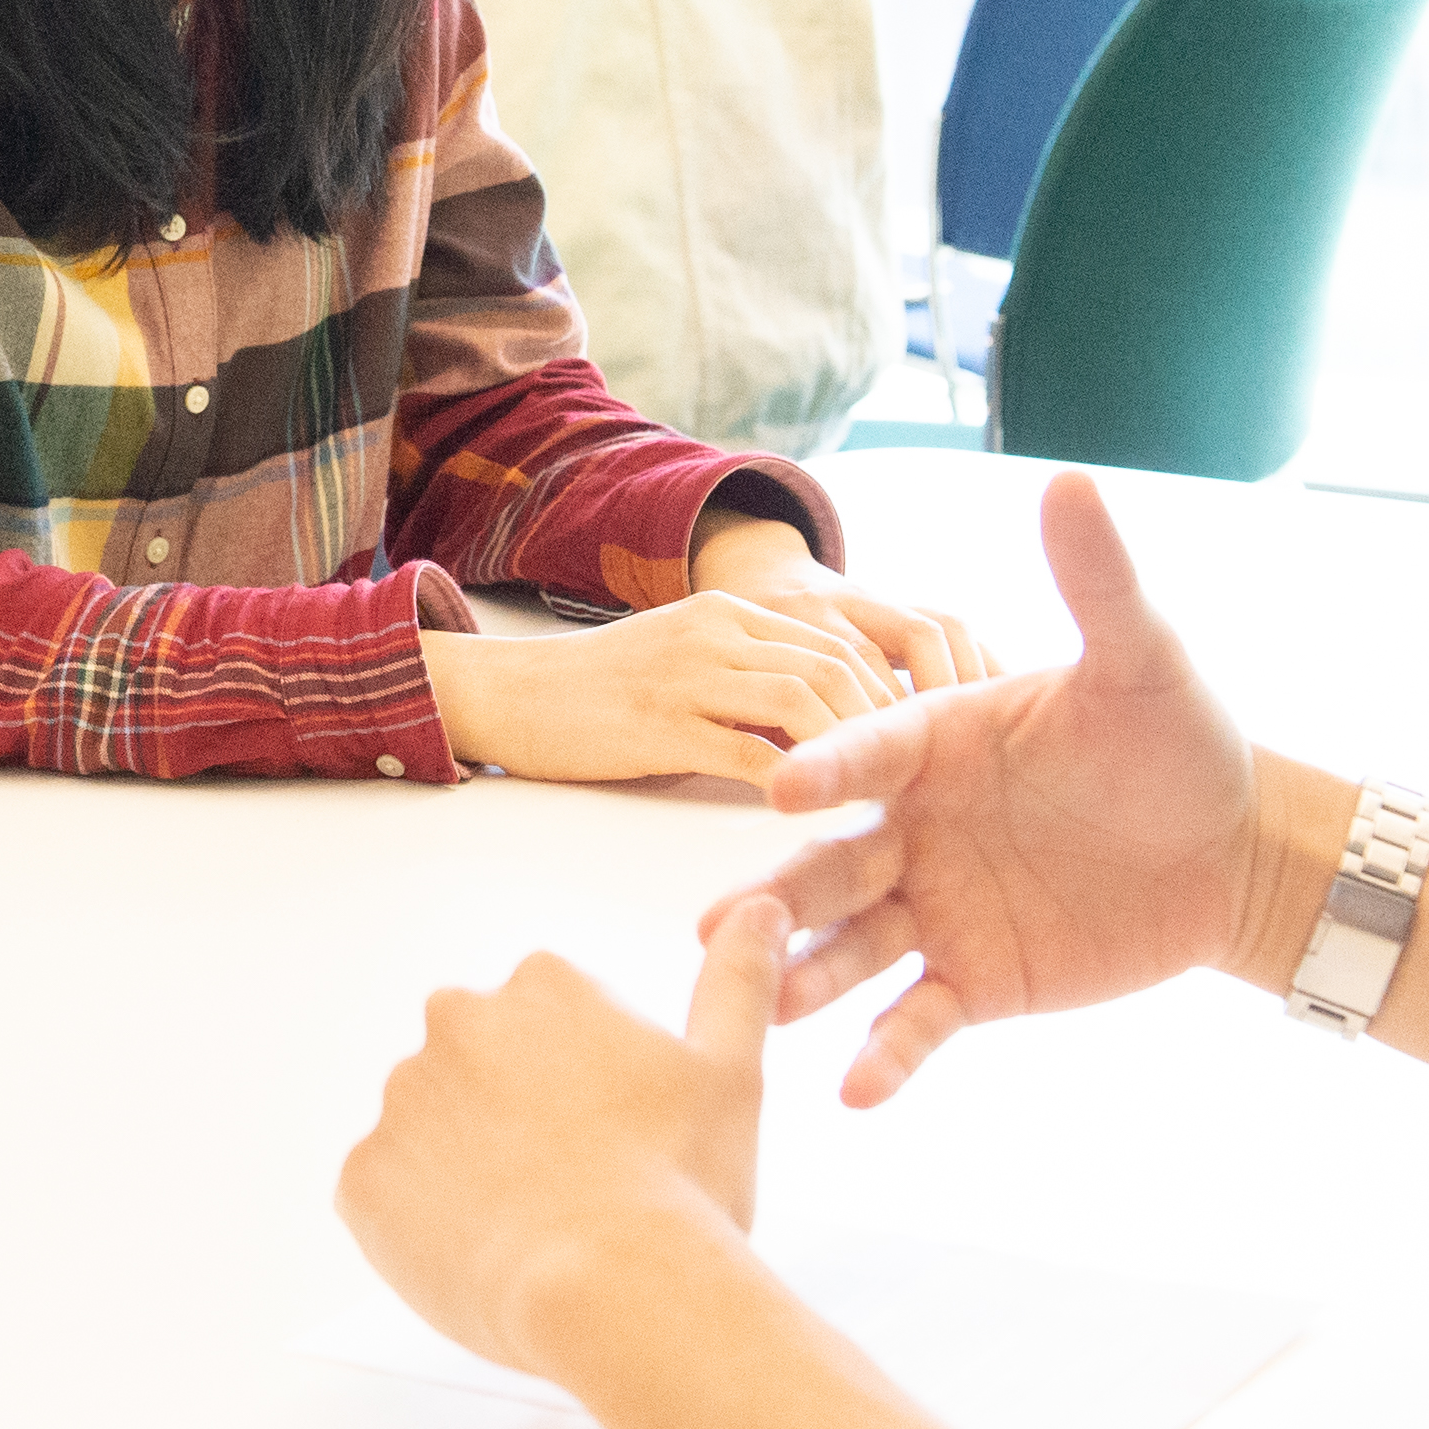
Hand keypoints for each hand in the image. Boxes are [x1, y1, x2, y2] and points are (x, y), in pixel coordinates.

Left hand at [335, 902, 785, 1375]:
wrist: (617, 1287)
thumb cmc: (682, 1182)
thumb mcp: (731, 1071)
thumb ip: (737, 980)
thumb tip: (763, 908)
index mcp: (541, 984)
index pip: (550, 1028)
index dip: (589, 1093)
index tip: (618, 1138)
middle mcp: (455, 1020)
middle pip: (482, 1074)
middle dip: (516, 1121)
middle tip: (576, 1188)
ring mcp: (400, 1100)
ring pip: (432, 1136)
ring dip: (468, 1172)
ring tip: (536, 1232)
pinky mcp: (361, 1178)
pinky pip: (386, 1200)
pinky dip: (424, 1228)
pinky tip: (483, 1257)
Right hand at [422, 587, 905, 785]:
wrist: (508, 693)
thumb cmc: (599, 691)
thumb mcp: (684, 661)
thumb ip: (749, 678)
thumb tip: (824, 726)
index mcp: (728, 612)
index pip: (836, 640)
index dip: (888, 689)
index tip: (920, 742)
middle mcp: (715, 631)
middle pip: (833, 665)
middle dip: (887, 722)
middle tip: (920, 779)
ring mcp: (688, 675)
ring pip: (801, 701)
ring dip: (850, 751)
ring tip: (881, 799)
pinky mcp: (660, 726)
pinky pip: (747, 753)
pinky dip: (793, 785)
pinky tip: (816, 816)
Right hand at [704, 469, 1304, 1105]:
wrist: (1234, 850)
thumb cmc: (1179, 741)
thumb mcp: (1141, 658)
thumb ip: (1097, 581)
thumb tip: (1071, 479)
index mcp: (933, 745)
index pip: (865, 755)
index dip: (827, 769)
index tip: (780, 788)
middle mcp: (915, 827)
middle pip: (830, 862)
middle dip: (774, 894)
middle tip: (712, 928)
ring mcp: (936, 907)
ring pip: (852, 944)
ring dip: (805, 976)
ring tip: (762, 1008)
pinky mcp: (973, 979)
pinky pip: (918, 1019)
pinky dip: (886, 1053)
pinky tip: (854, 1087)